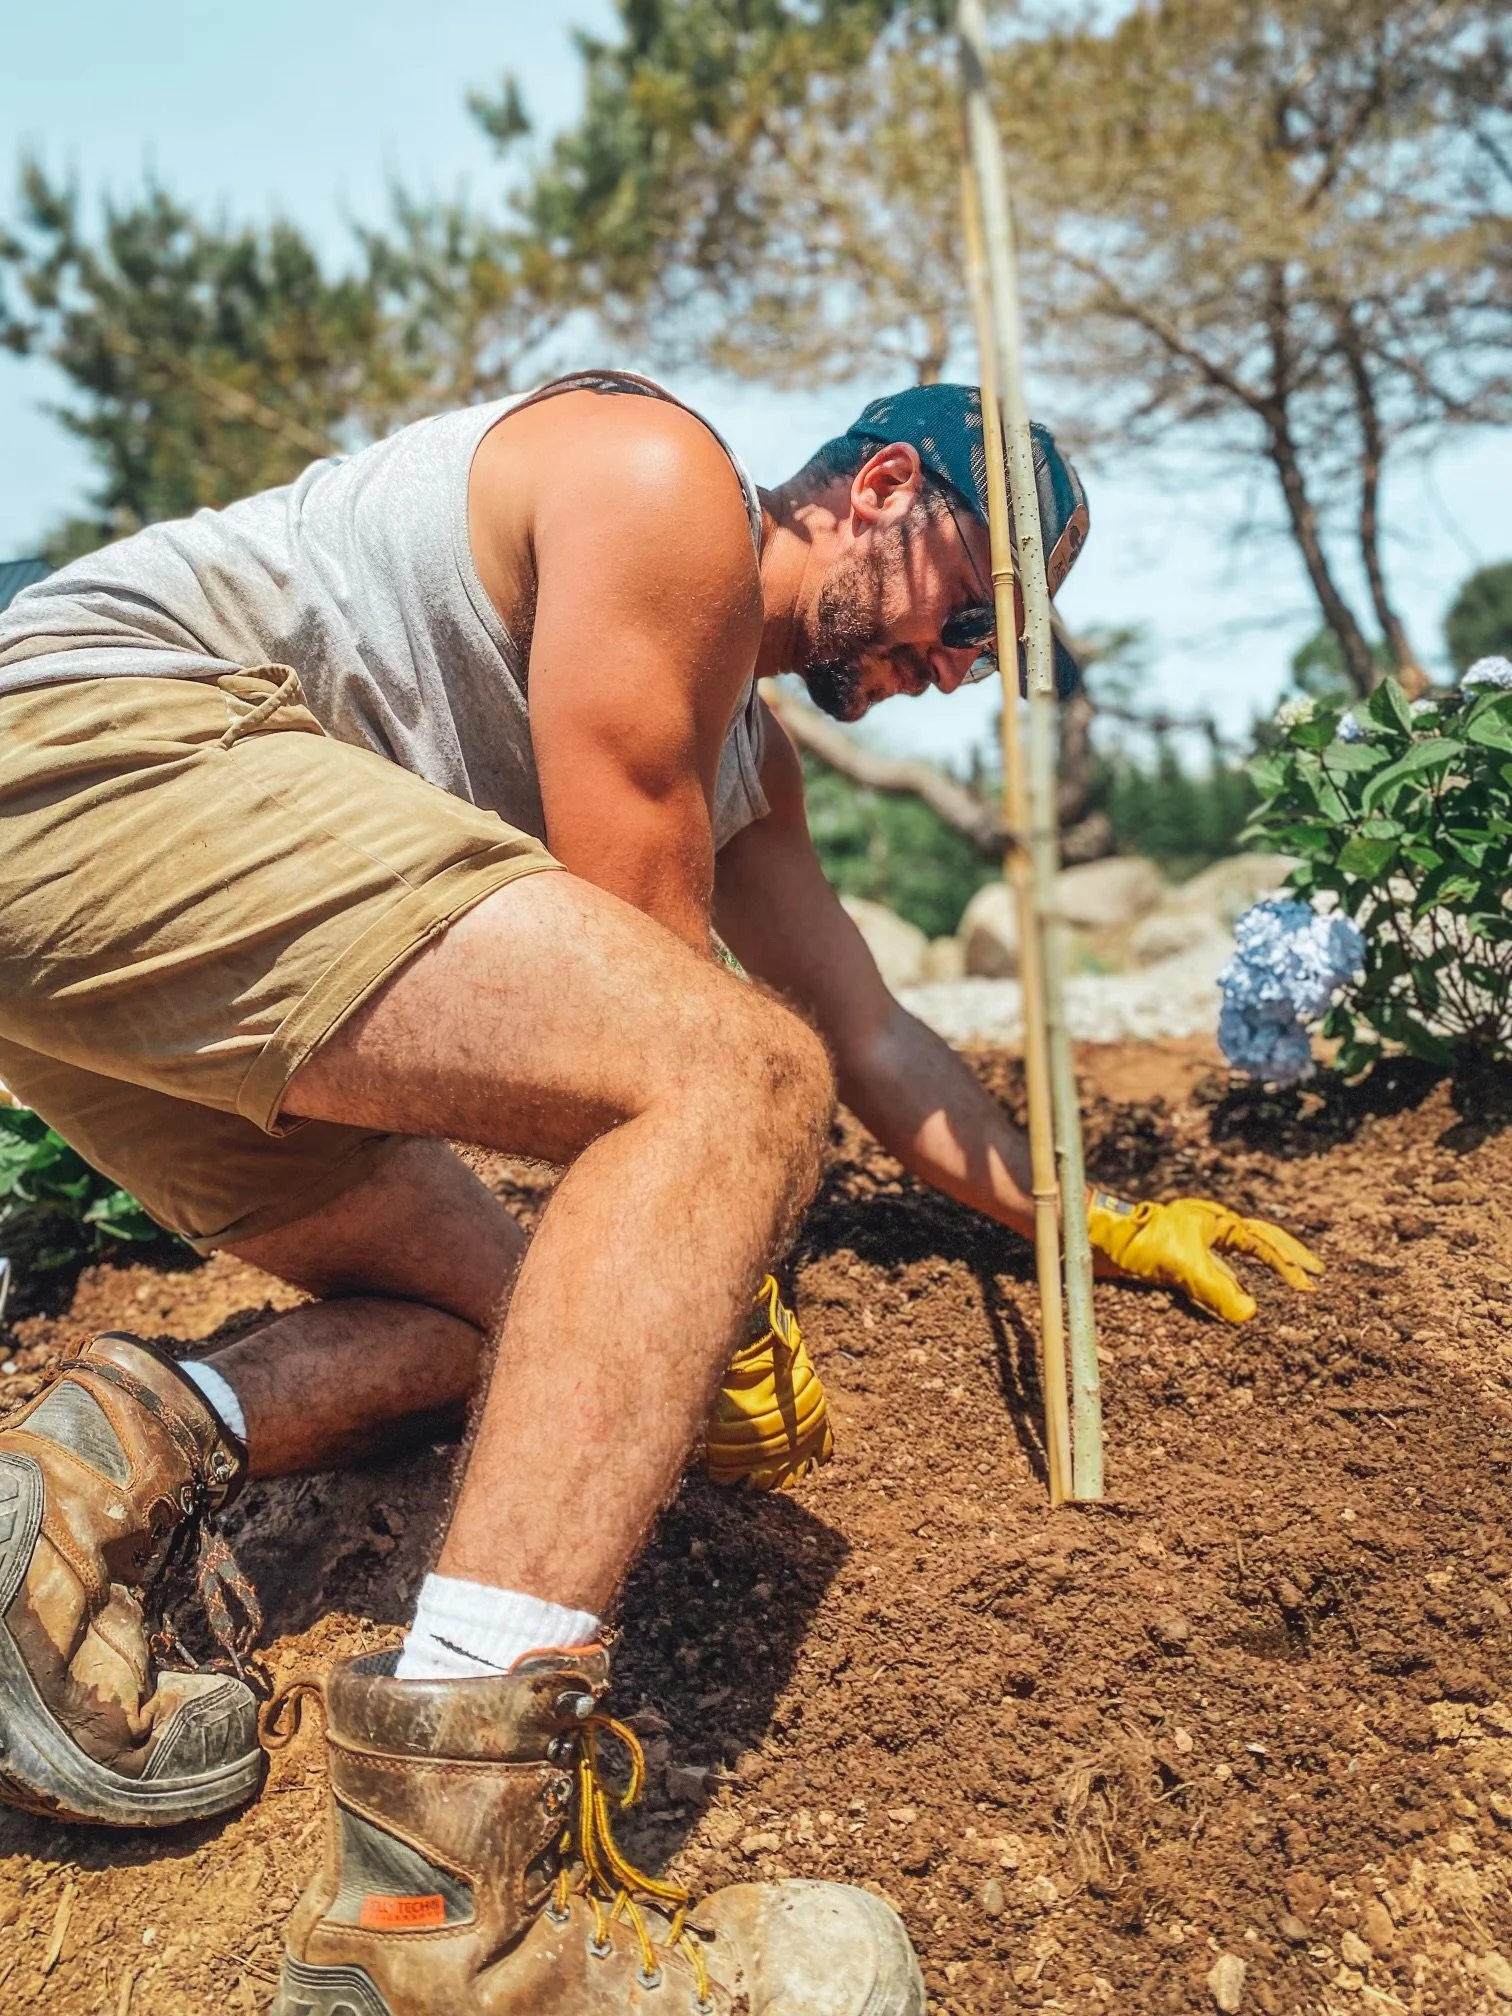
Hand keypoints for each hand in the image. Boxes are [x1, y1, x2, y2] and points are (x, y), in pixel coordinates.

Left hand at [1086, 1191, 1322, 1322]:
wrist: (1096, 1239)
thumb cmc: (1137, 1242)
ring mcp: (1193, 1243)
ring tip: (1289, 1283)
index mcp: (1214, 1220)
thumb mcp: (1181, 1267)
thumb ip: (1216, 1290)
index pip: (1261, 1242)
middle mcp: (1207, 1228)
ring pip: (1237, 1256)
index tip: (1307, 1285)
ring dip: (1261, 1270)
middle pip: (1257, 1239)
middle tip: (1315, 1271)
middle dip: (1286, 1256)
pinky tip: (1240, 1302)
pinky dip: (1232, 1286)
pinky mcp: (1177, 1260)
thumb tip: (1250, 1313)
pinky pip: (1215, 1273)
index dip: (1286, 1264)